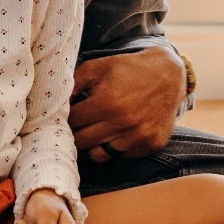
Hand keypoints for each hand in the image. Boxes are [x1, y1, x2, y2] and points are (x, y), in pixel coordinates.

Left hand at [69, 46, 184, 163]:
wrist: (168, 74)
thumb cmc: (128, 69)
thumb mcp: (97, 67)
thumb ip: (73, 83)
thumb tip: (55, 100)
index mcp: (106, 103)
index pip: (72, 122)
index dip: (65, 118)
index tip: (67, 115)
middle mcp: (123, 123)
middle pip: (82, 142)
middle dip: (76, 132)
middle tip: (79, 124)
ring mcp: (138, 137)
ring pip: (99, 155)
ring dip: (93, 144)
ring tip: (96, 130)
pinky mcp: (150, 145)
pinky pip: (121, 156)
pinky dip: (115, 147)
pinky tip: (117, 132)